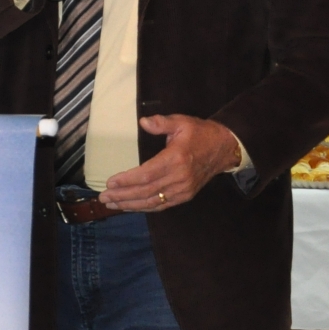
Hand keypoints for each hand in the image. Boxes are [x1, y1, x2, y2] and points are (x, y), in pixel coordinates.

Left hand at [98, 114, 241, 211]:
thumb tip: (143, 122)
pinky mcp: (185, 195)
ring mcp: (183, 190)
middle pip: (146, 191)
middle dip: (123, 195)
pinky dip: (144, 207)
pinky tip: (130, 207)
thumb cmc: (200, 134)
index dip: (127, 180)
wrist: (224, 148)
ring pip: (152, 201)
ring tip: (112, 204)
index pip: (147, 174)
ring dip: (130, 204)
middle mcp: (179, 178)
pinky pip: (161, 205)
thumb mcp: (182, 122)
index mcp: (176, 159)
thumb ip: (162, 123)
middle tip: (104, 197)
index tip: (110, 182)